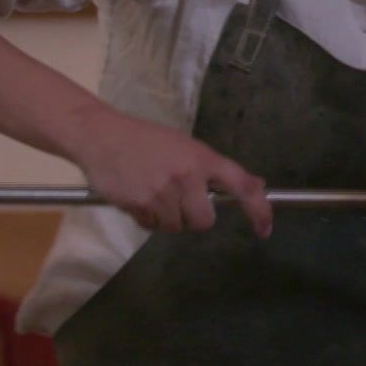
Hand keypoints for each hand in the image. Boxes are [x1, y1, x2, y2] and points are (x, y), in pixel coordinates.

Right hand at [67, 108, 271, 236]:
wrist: (101, 136)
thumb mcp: (185, 146)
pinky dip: (147, 218)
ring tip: (153, 192)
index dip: (258, 210)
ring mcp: (163, 193)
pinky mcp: (140, 205)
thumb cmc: (146, 140)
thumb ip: (215, 169)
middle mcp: (187, 176)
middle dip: (193, 217)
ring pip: (176, 227)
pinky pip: (152, 226)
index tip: (264, 230)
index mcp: (203, 158)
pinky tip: (138, 196)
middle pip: (204, 221)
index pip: (242, 185)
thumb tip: (255, 185)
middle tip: (179, 200)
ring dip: (167, 218)